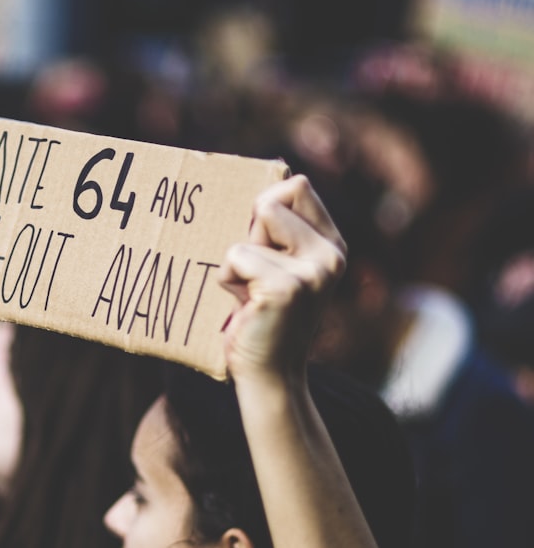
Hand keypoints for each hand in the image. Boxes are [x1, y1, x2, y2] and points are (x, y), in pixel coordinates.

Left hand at [219, 175, 345, 384]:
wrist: (269, 373)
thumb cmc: (264, 316)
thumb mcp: (279, 266)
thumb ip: (276, 231)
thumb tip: (259, 192)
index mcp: (332, 244)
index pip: (296, 186)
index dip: (267, 205)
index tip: (262, 240)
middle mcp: (330, 256)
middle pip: (270, 202)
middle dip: (250, 235)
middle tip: (256, 274)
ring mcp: (312, 272)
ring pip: (247, 236)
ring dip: (235, 264)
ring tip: (250, 294)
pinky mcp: (286, 289)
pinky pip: (234, 258)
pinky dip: (227, 279)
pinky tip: (245, 305)